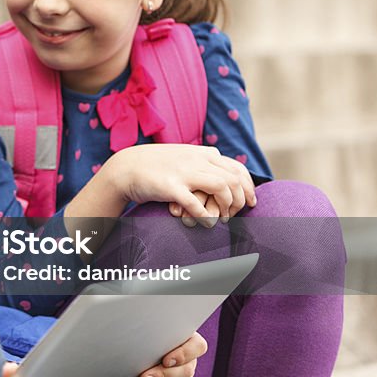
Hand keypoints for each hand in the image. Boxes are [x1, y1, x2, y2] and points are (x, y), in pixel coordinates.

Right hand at [110, 145, 255, 223]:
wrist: (125, 168)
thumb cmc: (155, 167)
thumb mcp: (183, 157)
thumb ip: (203, 162)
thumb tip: (224, 175)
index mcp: (203, 153)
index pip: (237, 168)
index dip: (249, 188)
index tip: (251, 203)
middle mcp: (197, 160)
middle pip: (234, 179)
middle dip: (240, 201)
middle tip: (235, 215)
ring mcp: (184, 172)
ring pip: (222, 187)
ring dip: (226, 207)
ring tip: (222, 219)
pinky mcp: (170, 186)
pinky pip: (196, 203)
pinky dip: (205, 216)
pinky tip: (205, 223)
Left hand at [133, 332, 206, 376]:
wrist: (132, 357)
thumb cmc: (140, 340)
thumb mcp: (147, 335)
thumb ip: (153, 337)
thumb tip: (144, 341)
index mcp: (186, 339)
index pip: (197, 346)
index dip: (184, 354)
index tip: (166, 361)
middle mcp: (189, 359)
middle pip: (186, 370)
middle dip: (162, 375)